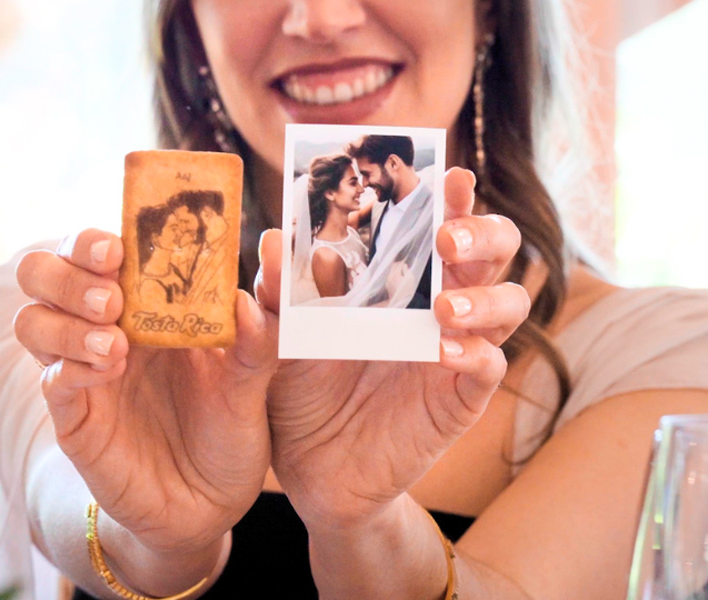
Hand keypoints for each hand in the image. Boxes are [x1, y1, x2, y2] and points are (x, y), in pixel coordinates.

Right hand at [14, 229, 277, 552]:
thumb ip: (255, 341)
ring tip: (117, 345)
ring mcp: (85, 372)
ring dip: (66, 321)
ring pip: (32, 321)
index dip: (94, 241)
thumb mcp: (252, 382)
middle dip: (66, 273)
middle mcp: (107, 329)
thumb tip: (245, 299)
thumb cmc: (230, 430)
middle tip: (110, 297)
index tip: (117, 247)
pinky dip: (70, 367)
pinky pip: (49, 379)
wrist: (212, 501)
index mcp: (147, 307)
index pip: (98, 252)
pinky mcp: (76, 417)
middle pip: (44, 273)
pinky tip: (108, 371)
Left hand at [255, 167, 528, 529]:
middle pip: (495, 251)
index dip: (453, 196)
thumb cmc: (301, 389)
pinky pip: (490, 366)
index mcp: (401, 277)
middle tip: (448, 238)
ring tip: (442, 307)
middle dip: (484, 233)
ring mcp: (455, 350)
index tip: (447, 176)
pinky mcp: (459, 398)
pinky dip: (475, 354)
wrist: (312, 466)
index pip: (440, 222)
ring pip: (510, 303)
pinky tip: (441, 352)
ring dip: (485, 296)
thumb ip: (279, 292)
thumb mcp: (282, 336)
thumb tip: (276, 238)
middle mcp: (438, 304)